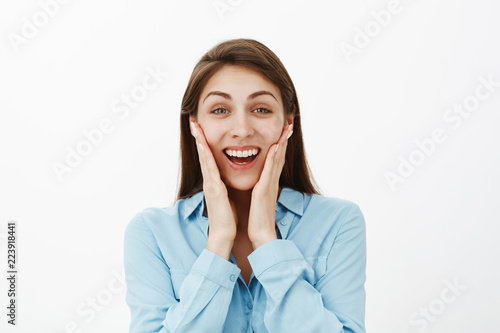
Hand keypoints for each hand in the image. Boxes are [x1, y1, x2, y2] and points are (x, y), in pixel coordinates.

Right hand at [190, 120, 237, 259]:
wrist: (224, 235)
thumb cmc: (227, 218)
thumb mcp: (226, 197)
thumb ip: (224, 187)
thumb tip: (225, 180)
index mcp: (214, 181)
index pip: (208, 157)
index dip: (204, 142)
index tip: (200, 128)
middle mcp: (210, 181)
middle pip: (203, 154)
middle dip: (198, 137)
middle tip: (193, 120)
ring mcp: (210, 184)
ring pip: (204, 158)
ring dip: (200, 141)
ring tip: (195, 126)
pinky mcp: (214, 190)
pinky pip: (210, 169)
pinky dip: (206, 156)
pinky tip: (203, 145)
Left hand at [248, 123, 293, 248]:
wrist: (261, 234)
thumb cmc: (258, 220)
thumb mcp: (260, 200)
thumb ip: (261, 190)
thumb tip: (259, 184)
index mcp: (269, 183)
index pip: (276, 160)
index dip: (280, 145)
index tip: (283, 131)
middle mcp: (272, 181)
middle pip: (280, 156)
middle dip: (284, 139)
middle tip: (289, 123)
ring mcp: (270, 184)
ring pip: (277, 159)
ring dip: (282, 142)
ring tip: (286, 128)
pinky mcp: (265, 189)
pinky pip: (270, 170)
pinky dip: (274, 157)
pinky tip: (276, 145)